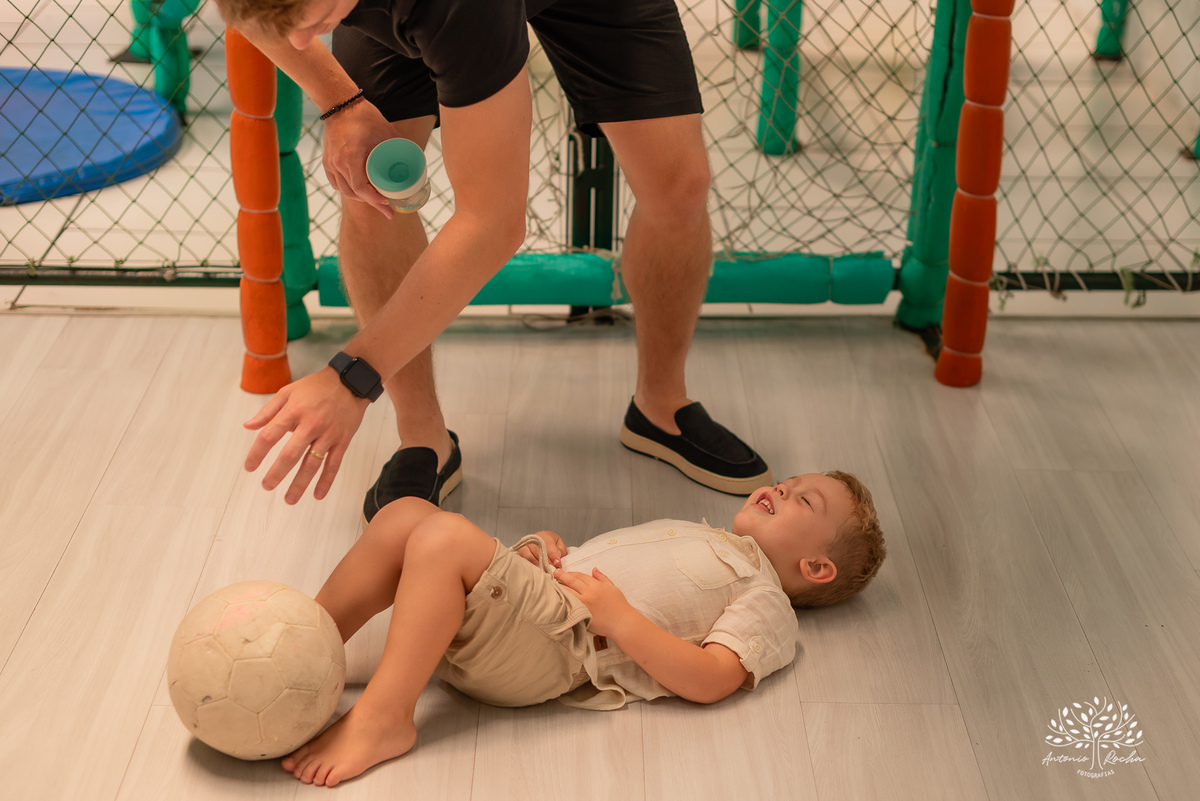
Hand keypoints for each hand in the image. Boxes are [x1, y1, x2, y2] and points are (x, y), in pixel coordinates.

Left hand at [243, 368, 369, 502]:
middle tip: (266, 486)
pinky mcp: (342, 441)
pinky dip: (326, 481)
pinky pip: (334, 464)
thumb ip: (267, 411)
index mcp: (293, 411)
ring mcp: (328, 434)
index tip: (249, 467)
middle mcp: (311, 424)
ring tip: (289, 499)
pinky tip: (317, 495)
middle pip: (290, 454)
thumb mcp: (288, 392)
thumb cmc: (316, 387)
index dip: (257, 453)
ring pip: (312, 464)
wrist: (350, 382)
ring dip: (300, 484)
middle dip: (277, 473)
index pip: (270, 435)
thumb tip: (248, 426)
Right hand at [321, 99, 399, 218]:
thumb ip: (400, 145)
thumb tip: (415, 159)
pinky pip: (336, 183)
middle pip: (353, 193)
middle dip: (371, 202)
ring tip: (374, 199)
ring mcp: (330, 162)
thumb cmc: (363, 116)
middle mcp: (338, 163)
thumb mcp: (386, 131)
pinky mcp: (327, 160)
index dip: (375, 201)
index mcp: (351, 157)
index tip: (388, 204)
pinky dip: (347, 189)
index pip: (361, 189)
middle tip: (386, 207)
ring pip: (344, 190)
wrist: (339, 103)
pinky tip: (357, 191)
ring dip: (359, 197)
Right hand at [516, 530, 566, 567]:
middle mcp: (532, 540)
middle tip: (550, 570)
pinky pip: (522, 560)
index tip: (557, 563)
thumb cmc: (550, 543)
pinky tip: (535, 572)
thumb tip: (557, 557)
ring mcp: (525, 546)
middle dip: (544, 561)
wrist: (540, 540)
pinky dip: (528, 566)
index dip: (553, 555)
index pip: (548, 545)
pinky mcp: (519, 553)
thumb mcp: (559, 543)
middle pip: (536, 550)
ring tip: (542, 572)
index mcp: (544, 536)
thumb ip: (560, 549)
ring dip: (535, 564)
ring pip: (527, 555)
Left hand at [553, 568, 634, 638]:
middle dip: (561, 576)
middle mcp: (588, 593)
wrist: (622, 622)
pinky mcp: (581, 615)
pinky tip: (557, 598)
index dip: (571, 573)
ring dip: (560, 587)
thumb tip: (594, 569)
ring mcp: (583, 604)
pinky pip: (569, 605)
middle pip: (571, 582)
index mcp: (596, 585)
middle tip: (554, 574)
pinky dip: (563, 600)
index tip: (564, 572)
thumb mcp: (612, 587)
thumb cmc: (619, 605)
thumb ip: (602, 577)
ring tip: (552, 585)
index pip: (580, 576)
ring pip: (568, 592)